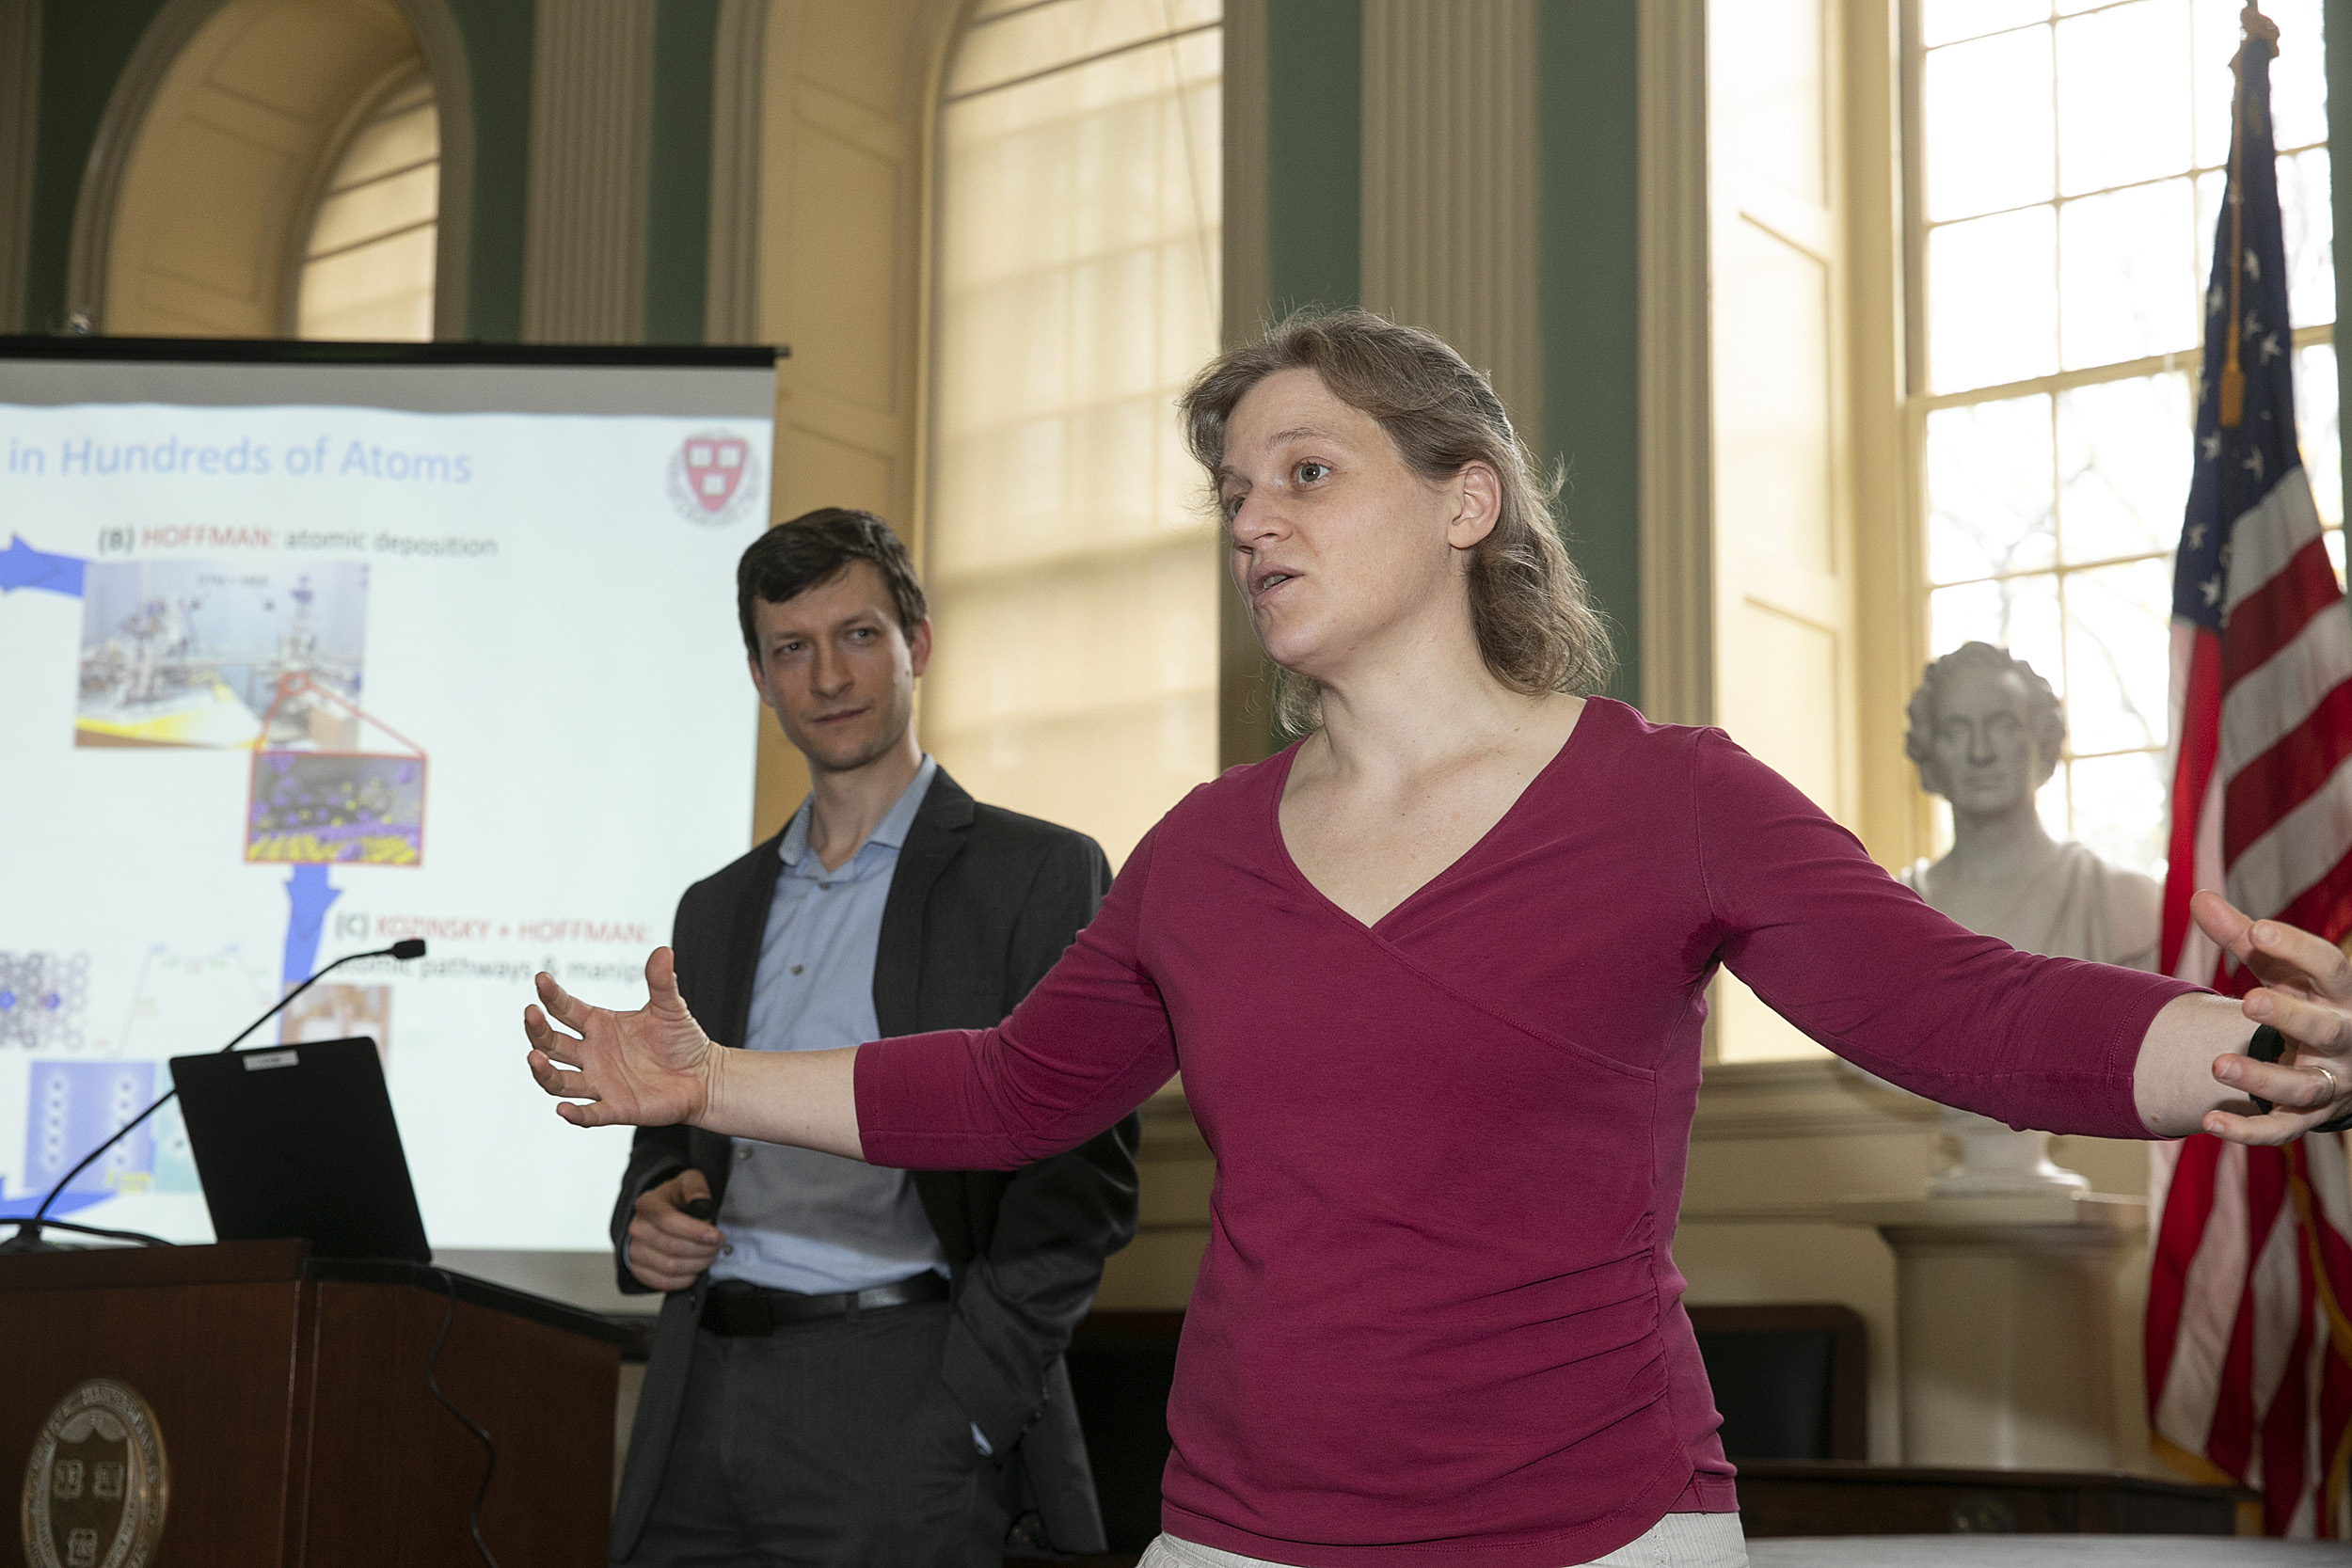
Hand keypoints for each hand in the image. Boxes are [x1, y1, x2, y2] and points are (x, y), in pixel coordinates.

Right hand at [525, 947, 716, 1128]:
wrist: (704, 1076)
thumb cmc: (682, 1040)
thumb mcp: (671, 1008)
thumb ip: (662, 982)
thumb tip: (663, 951)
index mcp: (599, 1025)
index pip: (566, 1009)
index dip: (552, 995)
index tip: (541, 979)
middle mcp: (592, 1054)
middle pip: (552, 1044)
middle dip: (538, 1030)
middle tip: (531, 1013)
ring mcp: (600, 1082)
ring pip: (559, 1080)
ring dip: (544, 1070)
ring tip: (534, 1056)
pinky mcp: (616, 1108)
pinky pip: (590, 1114)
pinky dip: (576, 1114)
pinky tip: (564, 1109)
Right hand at [626, 1169, 723, 1291]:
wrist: (658, 1215)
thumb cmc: (675, 1199)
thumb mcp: (687, 1181)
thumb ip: (696, 1187)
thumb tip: (702, 1202)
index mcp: (648, 1204)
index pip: (669, 1221)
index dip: (696, 1232)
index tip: (716, 1235)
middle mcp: (637, 1228)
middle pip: (672, 1247)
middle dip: (702, 1250)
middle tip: (717, 1246)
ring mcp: (634, 1251)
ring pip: (670, 1267)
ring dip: (697, 1265)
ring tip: (709, 1256)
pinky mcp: (638, 1269)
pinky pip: (663, 1282)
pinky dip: (684, 1280)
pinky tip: (695, 1269)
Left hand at [2190, 890, 2351, 1142]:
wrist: (2341, 1061)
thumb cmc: (2306, 1000)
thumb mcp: (2280, 969)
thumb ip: (2241, 938)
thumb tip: (2199, 896)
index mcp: (2340, 995)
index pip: (2330, 966)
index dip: (2297, 948)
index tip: (2258, 930)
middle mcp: (2344, 1039)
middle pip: (2325, 1029)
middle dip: (2291, 1017)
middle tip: (2251, 1003)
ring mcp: (2330, 1082)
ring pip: (2304, 1086)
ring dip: (2263, 1078)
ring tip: (2217, 1066)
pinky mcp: (2308, 1118)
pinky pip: (2281, 1130)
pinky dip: (2248, 1131)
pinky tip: (2210, 1123)